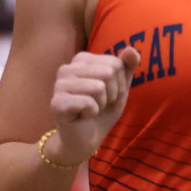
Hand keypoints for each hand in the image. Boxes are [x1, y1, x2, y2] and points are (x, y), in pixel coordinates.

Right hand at [49, 47, 141, 163]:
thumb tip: (132, 50)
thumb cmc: (102, 112)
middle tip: (101, 104)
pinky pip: (88, 103)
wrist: (86, 139)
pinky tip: (83, 116)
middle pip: (108, 72)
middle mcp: (67, 68)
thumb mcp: (120, 89)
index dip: (119, 85)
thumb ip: (126, 68)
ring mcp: (59, 84)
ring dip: (102, 104)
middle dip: (112, 94)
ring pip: (99, 87)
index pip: (115, 63)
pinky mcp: (57, 102)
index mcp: (82, 60)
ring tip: (92, 109)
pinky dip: (92, 113)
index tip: (109, 95)